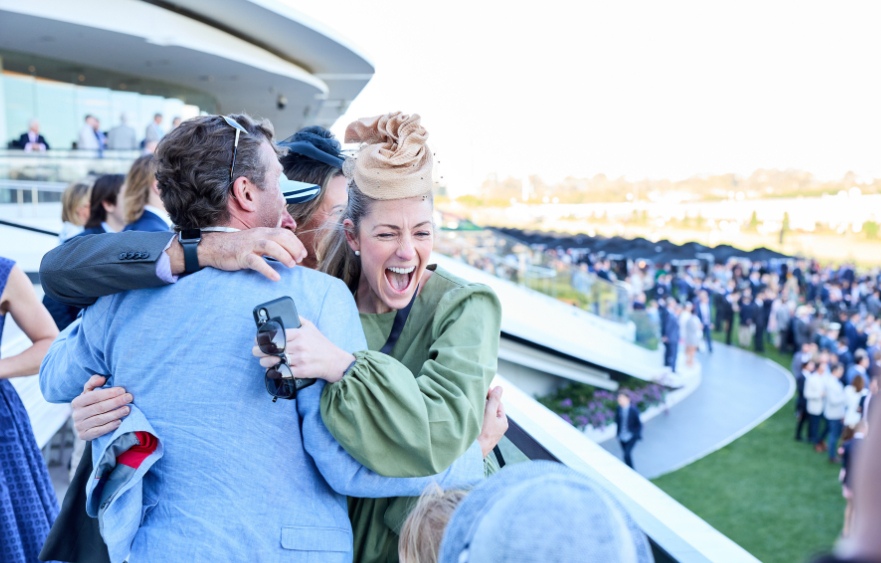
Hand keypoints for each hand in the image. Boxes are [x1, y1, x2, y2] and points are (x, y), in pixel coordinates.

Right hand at [70, 375, 132, 439]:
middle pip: (99, 407)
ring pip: (100, 419)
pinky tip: (119, 422)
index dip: (109, 393)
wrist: (88, 423)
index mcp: (77, 402)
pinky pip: (98, 431)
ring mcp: (79, 426)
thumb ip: (94, 382)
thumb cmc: (93, 403)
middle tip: (129, 398)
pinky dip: (110, 426)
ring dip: (115, 414)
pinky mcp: (84, 435)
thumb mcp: (91, 391)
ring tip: (127, 409)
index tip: (123, 390)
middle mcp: (76, 414)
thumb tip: (101, 379)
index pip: (94, 396)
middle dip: (116, 402)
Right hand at [168, 228, 306, 280]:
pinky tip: (276, 277)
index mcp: (263, 232)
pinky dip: (267, 269)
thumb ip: (270, 244)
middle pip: (280, 238)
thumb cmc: (237, 246)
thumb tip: (287, 253)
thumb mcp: (256, 241)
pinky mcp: (241, 256)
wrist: (213, 247)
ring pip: (270, 246)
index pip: (285, 233)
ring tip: (292, 266)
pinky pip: (256, 262)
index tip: (303, 254)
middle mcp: (258, 236)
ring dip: (284, 255)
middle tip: (299, 260)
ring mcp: (249, 245)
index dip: (296, 243)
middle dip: (293, 248)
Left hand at [253, 317, 354, 382]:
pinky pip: (282, 372)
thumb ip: (298, 319)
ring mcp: (300, 359)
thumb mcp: (311, 327)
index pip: (275, 334)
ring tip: (263, 360)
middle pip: (272, 348)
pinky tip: (272, 369)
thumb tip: (286, 313)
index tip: (257, 339)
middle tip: (256, 351)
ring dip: (265, 362)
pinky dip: (274, 371)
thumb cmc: (321, 344)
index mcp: (299, 334)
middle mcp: (299, 346)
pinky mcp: (301, 371)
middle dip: (259, 350)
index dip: (262, 337)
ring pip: (274, 361)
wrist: (334, 361)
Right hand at [478, 386, 507, 457]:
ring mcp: (489, 431)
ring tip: (472, 405)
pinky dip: (475, 417)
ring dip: (479, 410)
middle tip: (475, 396)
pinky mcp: (481, 434)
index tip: (483, 389)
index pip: (498, 404)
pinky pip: (479, 422)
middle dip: (484, 403)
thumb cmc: (483, 434)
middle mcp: (497, 427)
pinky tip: (469, 415)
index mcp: (502, 422)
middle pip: (490, 409)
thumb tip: (499, 388)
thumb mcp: (489, 413)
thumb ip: (494, 400)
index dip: (491, 396)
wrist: (473, 452)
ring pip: (484, 415)